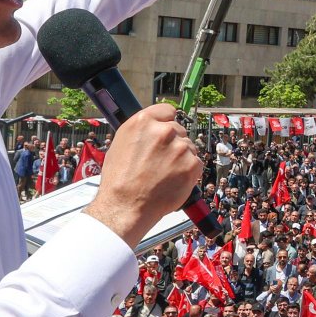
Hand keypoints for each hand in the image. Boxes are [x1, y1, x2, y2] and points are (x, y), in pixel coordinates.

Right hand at [87, 104, 203, 244]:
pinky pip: (196, 163)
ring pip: (188, 147)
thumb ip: (143, 130)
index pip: (167, 110)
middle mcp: (164, 131)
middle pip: (179, 130)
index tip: (165, 132)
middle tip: (160, 161)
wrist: (125, 206)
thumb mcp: (121, 142)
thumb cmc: (119, 179)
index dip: (166, 122)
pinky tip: (173, 180)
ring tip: (164, 173)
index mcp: (144, 121)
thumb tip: (156, 125)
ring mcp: (180, 148)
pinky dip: (188, 172)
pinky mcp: (192, 165)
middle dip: (173, 143)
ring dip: (181, 158)